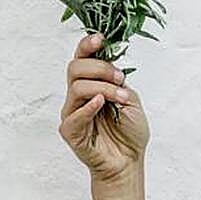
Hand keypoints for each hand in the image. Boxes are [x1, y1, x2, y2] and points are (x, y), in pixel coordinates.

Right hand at [58, 32, 149, 183]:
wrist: (129, 161)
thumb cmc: (129, 131)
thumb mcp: (130, 98)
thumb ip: (116, 82)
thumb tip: (109, 67)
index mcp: (92, 83)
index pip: (82, 58)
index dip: (87, 45)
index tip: (100, 38)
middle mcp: (78, 94)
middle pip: (75, 67)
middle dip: (100, 68)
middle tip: (119, 78)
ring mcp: (72, 112)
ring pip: (77, 87)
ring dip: (103, 88)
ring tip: (120, 98)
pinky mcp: (70, 131)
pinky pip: (74, 115)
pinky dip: (88, 107)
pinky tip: (100, 104)